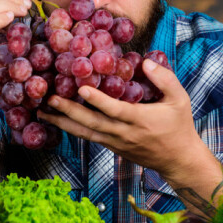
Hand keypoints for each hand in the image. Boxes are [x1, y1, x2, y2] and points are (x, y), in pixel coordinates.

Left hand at [38, 59, 205, 180]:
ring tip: (42, 112)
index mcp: (140, 120)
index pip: (115, 110)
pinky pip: (89, 138)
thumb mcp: (180, 99)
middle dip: (69, 111)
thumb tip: (145, 61)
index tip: (81, 88)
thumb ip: (164, 78)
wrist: (178, 160)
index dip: (98, 100)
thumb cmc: (179, 126)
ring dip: (63, 123)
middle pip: (92, 123)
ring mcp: (116, 143)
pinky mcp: (112, 147)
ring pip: (85, 133)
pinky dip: (72, 129)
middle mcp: (124, 134)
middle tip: (49, 99)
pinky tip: (57, 120)